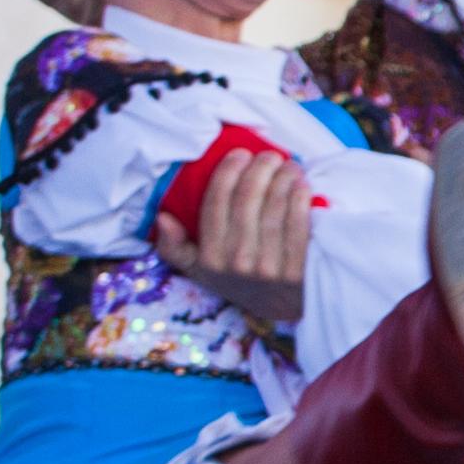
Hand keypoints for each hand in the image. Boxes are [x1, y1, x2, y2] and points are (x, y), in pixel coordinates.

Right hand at [153, 146, 310, 329]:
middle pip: (247, 201)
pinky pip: (297, 226)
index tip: (240, 154)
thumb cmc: (239, 280)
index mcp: (209, 259)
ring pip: (273, 209)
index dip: (228, 172)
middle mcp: (236, 264)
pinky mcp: (298, 273)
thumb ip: (175, 247)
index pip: (216, 204)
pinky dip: (300, 199)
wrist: (282, 309)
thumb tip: (162, 218)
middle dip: (259, 169)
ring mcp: (268, 270)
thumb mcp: (200, 270)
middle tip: (270, 155)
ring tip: (289, 164)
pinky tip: (301, 184)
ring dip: (282, 179)